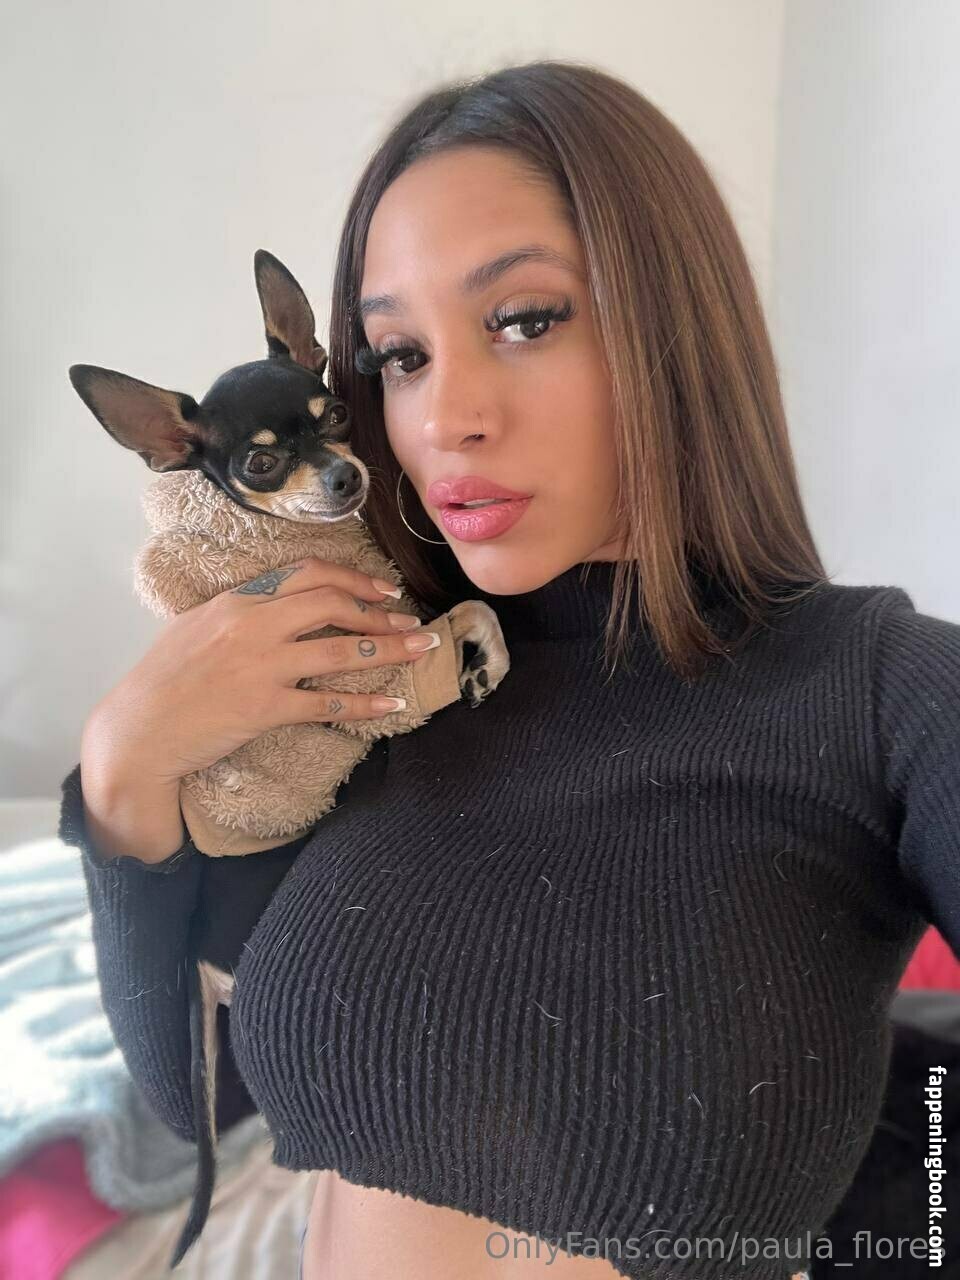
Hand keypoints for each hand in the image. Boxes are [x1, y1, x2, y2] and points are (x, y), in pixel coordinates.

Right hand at [82, 557, 431, 786]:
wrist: (138, 731)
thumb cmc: (163, 681)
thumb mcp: (197, 627)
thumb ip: (241, 612)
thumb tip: (282, 604)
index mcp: (238, 600)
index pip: (308, 574)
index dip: (354, 578)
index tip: (385, 588)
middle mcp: (253, 625)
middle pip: (332, 604)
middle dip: (380, 610)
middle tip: (411, 621)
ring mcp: (261, 666)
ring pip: (341, 650)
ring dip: (390, 649)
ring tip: (420, 650)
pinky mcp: (265, 708)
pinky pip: (329, 704)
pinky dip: (366, 704)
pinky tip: (393, 704)